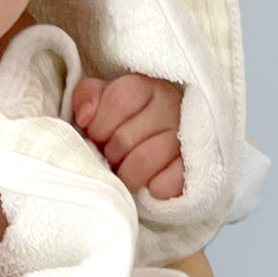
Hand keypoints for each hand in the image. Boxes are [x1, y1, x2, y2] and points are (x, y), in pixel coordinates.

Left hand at [71, 74, 185, 199]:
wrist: (162, 143)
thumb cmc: (128, 122)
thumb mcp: (104, 101)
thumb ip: (87, 96)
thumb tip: (85, 116)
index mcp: (149, 87)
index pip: (119, 99)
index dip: (100, 124)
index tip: (96, 136)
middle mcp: (171, 108)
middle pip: (124, 138)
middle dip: (109, 154)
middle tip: (111, 158)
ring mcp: (186, 138)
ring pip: (144, 161)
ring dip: (126, 175)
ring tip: (124, 173)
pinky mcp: (192, 170)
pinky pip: (166, 184)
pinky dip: (152, 189)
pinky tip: (149, 184)